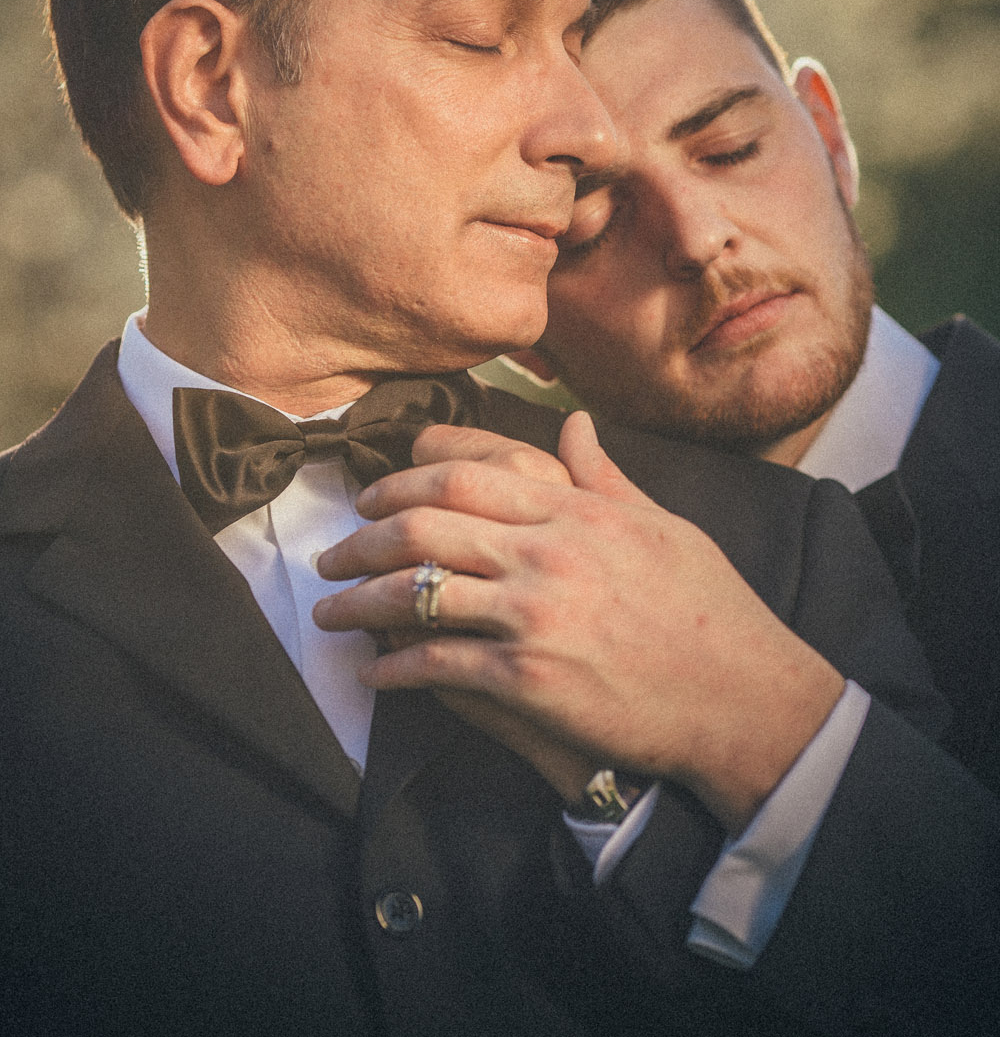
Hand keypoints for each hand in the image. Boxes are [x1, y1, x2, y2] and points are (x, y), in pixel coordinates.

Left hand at [314, 412, 843, 832]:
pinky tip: (376, 672)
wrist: (743, 697)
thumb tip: (574, 423)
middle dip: (362, 539)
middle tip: (332, 556)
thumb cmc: (710, 610)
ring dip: (358, 602)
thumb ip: (604, 476)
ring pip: (416, 592)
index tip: (371, 497)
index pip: (464, 477)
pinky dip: (395, 667)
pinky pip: (437, 664)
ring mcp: (534, 613)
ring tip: (330, 614)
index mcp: (574, 510)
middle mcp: (546, 552)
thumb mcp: (662, 525)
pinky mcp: (528, 677)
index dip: (401, 483)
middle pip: (423, 526)